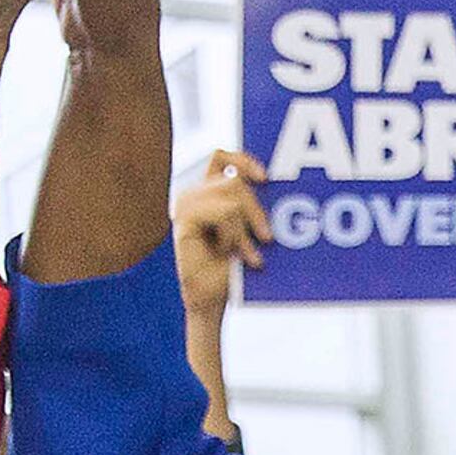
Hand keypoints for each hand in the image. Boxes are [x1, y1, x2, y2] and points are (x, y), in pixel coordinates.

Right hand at [171, 149, 268, 311]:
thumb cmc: (233, 266)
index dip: (243, 159)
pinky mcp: (184, 220)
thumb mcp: (249, 229)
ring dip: (246, 226)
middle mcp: (194, 194)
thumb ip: (252, 204)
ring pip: (233, 193)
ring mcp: (185, 205)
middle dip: (257, 209)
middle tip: (266, 238)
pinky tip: (228, 253)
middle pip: (234, 179)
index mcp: (207, 192)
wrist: (213, 298)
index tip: (265, 178)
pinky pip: (225, 212)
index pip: (221, 156)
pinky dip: (234, 235)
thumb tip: (270, 181)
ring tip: (246, 251)